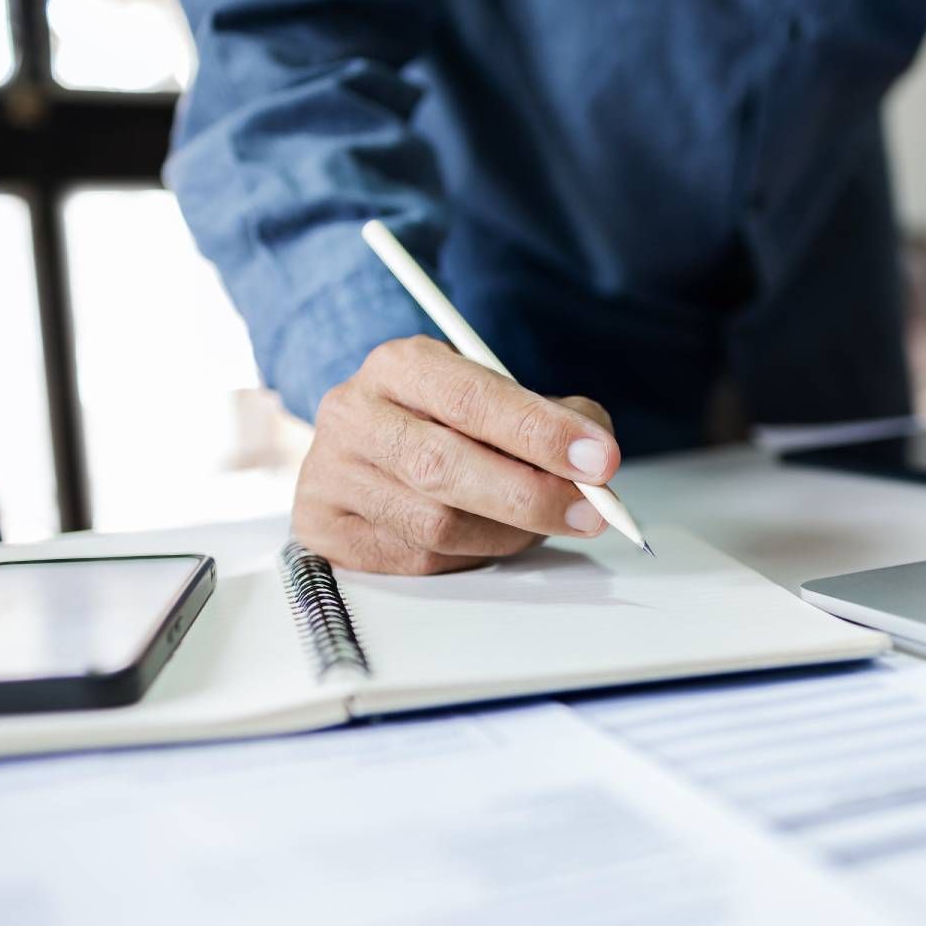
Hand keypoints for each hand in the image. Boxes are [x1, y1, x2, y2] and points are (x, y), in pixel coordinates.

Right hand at [293, 336, 620, 573]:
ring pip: (435, 525)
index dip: (541, 433)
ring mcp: (331, 474)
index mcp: (399, 365)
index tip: (600, 459)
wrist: (367, 448)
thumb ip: (552, 418)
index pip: (472, 399)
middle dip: (532, 496)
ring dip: (506, 533)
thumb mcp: (497, 396)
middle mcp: (354, 414)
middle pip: (446, 467)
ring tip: (541, 524)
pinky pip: (416, 561)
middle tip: (590, 511)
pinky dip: (469, 556)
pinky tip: (488, 539)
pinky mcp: (325, 528)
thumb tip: (596, 461)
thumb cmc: (445, 422)